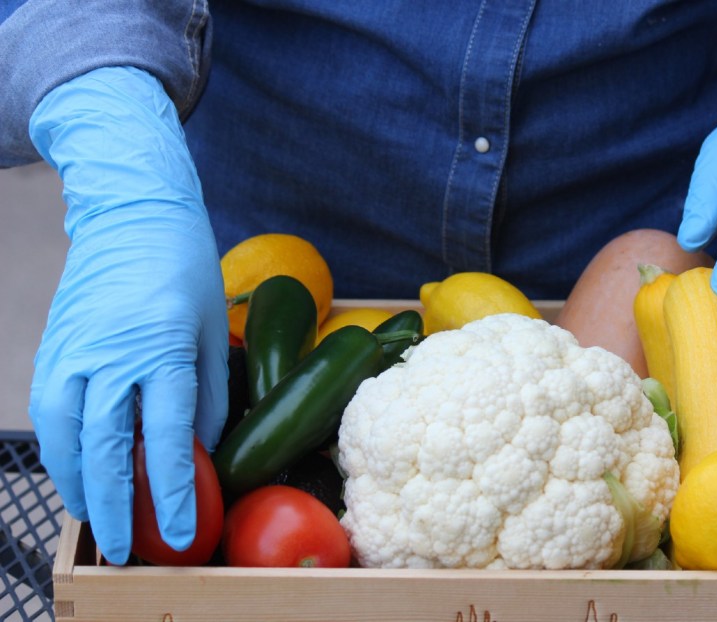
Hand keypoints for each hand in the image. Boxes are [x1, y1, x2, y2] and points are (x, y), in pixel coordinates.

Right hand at [28, 66, 227, 563]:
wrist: (130, 211)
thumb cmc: (184, 267)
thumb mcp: (213, 328)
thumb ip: (208, 393)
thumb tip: (200, 448)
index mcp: (161, 347)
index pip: (168, 436)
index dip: (174, 492)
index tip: (180, 533)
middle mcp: (109, 355)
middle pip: (107, 448)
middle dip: (116, 506)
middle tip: (123, 548)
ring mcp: (72, 351)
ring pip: (66, 437)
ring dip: (80, 485)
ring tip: (96, 518)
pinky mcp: (52, 348)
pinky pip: (50, 413)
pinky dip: (60, 449)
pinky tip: (75, 470)